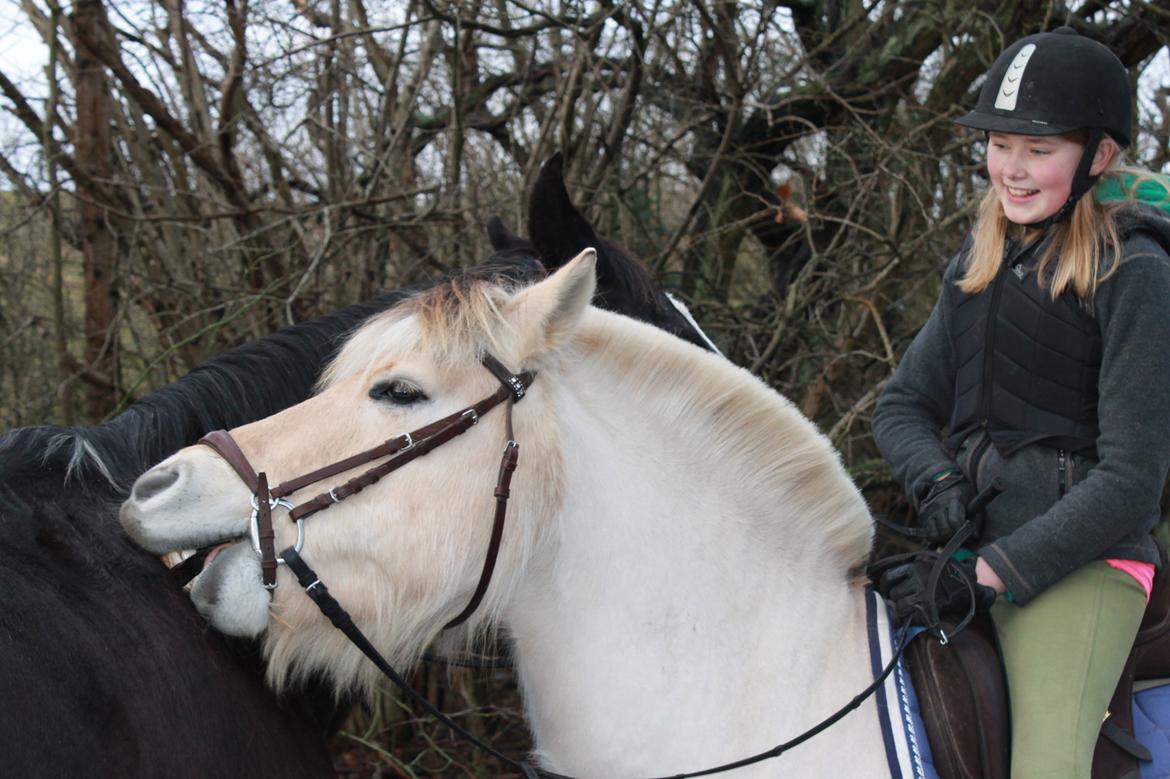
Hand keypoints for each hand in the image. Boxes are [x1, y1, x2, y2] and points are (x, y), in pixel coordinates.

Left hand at [878, 556, 996, 625]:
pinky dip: (905, 620)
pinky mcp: (929, 608)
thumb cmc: (944, 574)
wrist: (967, 585)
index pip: (889, 577)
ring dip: (899, 610)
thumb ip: (907, 569)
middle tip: (895, 602)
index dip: (883, 585)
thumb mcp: (925, 563)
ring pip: (900, 606)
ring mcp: (923, 595)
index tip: (884, 590)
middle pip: (894, 593)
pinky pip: (910, 617)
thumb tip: (882, 575)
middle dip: (893, 599)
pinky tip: (905, 621)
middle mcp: (916, 580)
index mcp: (913, 568)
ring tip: (902, 612)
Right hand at [916, 471, 975, 542]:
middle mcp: (938, 503)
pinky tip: (942, 531)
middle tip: (958, 535)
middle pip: (944, 529)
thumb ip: (975, 523)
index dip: (962, 531)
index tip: (967, 534)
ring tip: (949, 534)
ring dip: (942, 538)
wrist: (950, 486)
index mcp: (953, 499)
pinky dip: (935, 536)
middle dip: (953, 536)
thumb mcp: (974, 507)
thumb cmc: (966, 499)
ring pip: (933, 533)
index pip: (955, 521)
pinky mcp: (922, 514)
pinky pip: (927, 533)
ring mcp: (928, 508)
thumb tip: (974, 538)